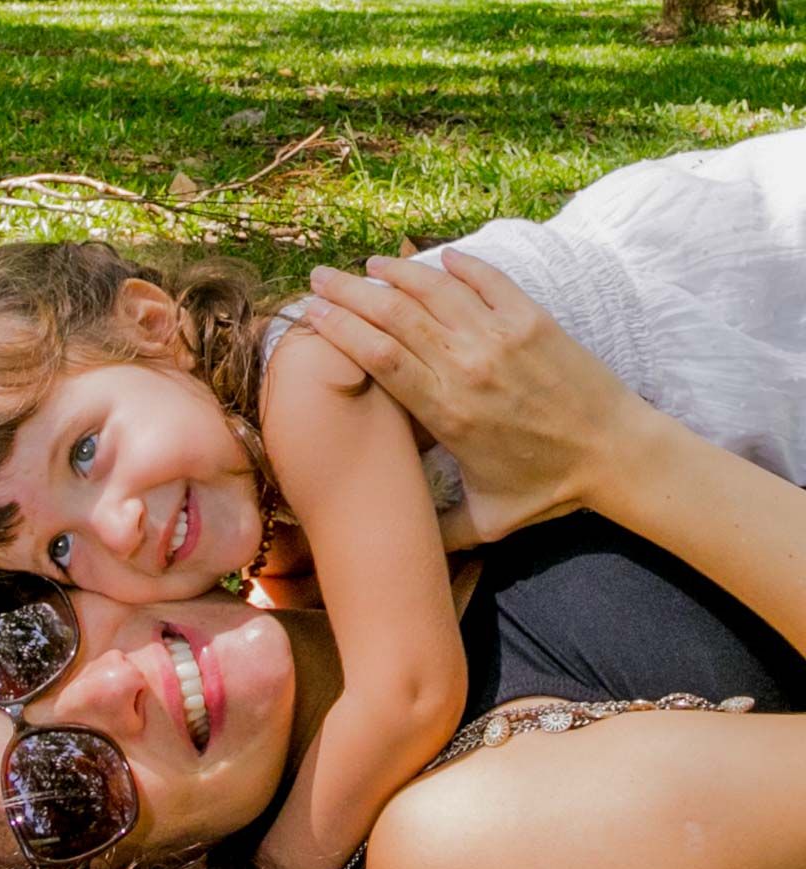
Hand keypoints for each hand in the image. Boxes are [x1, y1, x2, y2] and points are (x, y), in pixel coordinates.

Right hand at [303, 250, 664, 547]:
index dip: (339, 329)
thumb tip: (391, 547)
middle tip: (320, 278)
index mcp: (446, 412)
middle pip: (394, 315)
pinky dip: (462, 266)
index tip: (313, 314)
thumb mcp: (484, 521)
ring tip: (368, 264)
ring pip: (435, 290)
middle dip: (350, 291)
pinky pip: (489, 280)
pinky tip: (441, 259)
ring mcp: (502, 338)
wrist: (617, 456)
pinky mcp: (534, 320)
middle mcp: (468, 367)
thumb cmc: (548, 490)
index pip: (378, 356)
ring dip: (397, 271)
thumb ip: (435, 531)